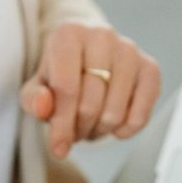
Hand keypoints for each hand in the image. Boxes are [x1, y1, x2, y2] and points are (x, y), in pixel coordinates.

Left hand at [20, 23, 160, 157]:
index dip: (62, 124)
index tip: (58, 148)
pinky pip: (142, 111)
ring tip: (90, 124)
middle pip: (91, 103)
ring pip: (115, 111)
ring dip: (100, 130)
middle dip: (80, 128)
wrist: (85, 52)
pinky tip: (116, 127)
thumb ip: (33, 98)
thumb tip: (44, 106)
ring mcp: (129, 50)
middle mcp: (101, 35)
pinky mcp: (149, 66)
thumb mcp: (37, 86)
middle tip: (74, 131)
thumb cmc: (60, 72)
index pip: (67, 88)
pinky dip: (128, 128)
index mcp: (69, 34)